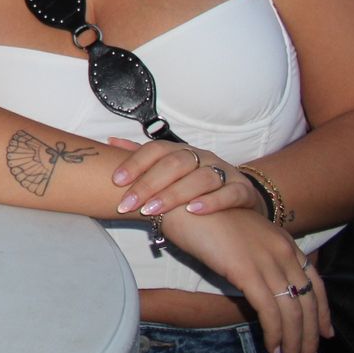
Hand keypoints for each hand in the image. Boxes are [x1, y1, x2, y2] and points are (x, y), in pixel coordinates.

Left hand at [108, 138, 262, 217]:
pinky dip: (212, 201)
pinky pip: (229, 192)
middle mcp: (202, 157)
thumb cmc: (193, 182)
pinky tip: (194, 211)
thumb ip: (142, 156)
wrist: (239, 194)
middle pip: (175, 163)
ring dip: (174, 194)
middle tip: (128, 203)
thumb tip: (110, 141)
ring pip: (201, 177)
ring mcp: (224, 172)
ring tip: (153, 209)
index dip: (135, 163)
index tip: (116, 181)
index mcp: (181, 151)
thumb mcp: (168, 168)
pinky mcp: (243, 190)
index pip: (156, 150)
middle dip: (148, 183)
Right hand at [158, 207, 331, 352]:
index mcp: (283, 241)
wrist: (176, 202)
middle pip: (309, 301)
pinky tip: (271, 348)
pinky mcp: (247, 271)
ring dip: (294, 342)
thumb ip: (256, 255)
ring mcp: (267, 260)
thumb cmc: (201, 218)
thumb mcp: (239, 236)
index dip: (322, 311)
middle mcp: (282, 250)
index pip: (315, 282)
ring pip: (293, 312)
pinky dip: (275, 334)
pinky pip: (270, 311)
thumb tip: (261, 283)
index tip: (323, 333)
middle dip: (311, 336)